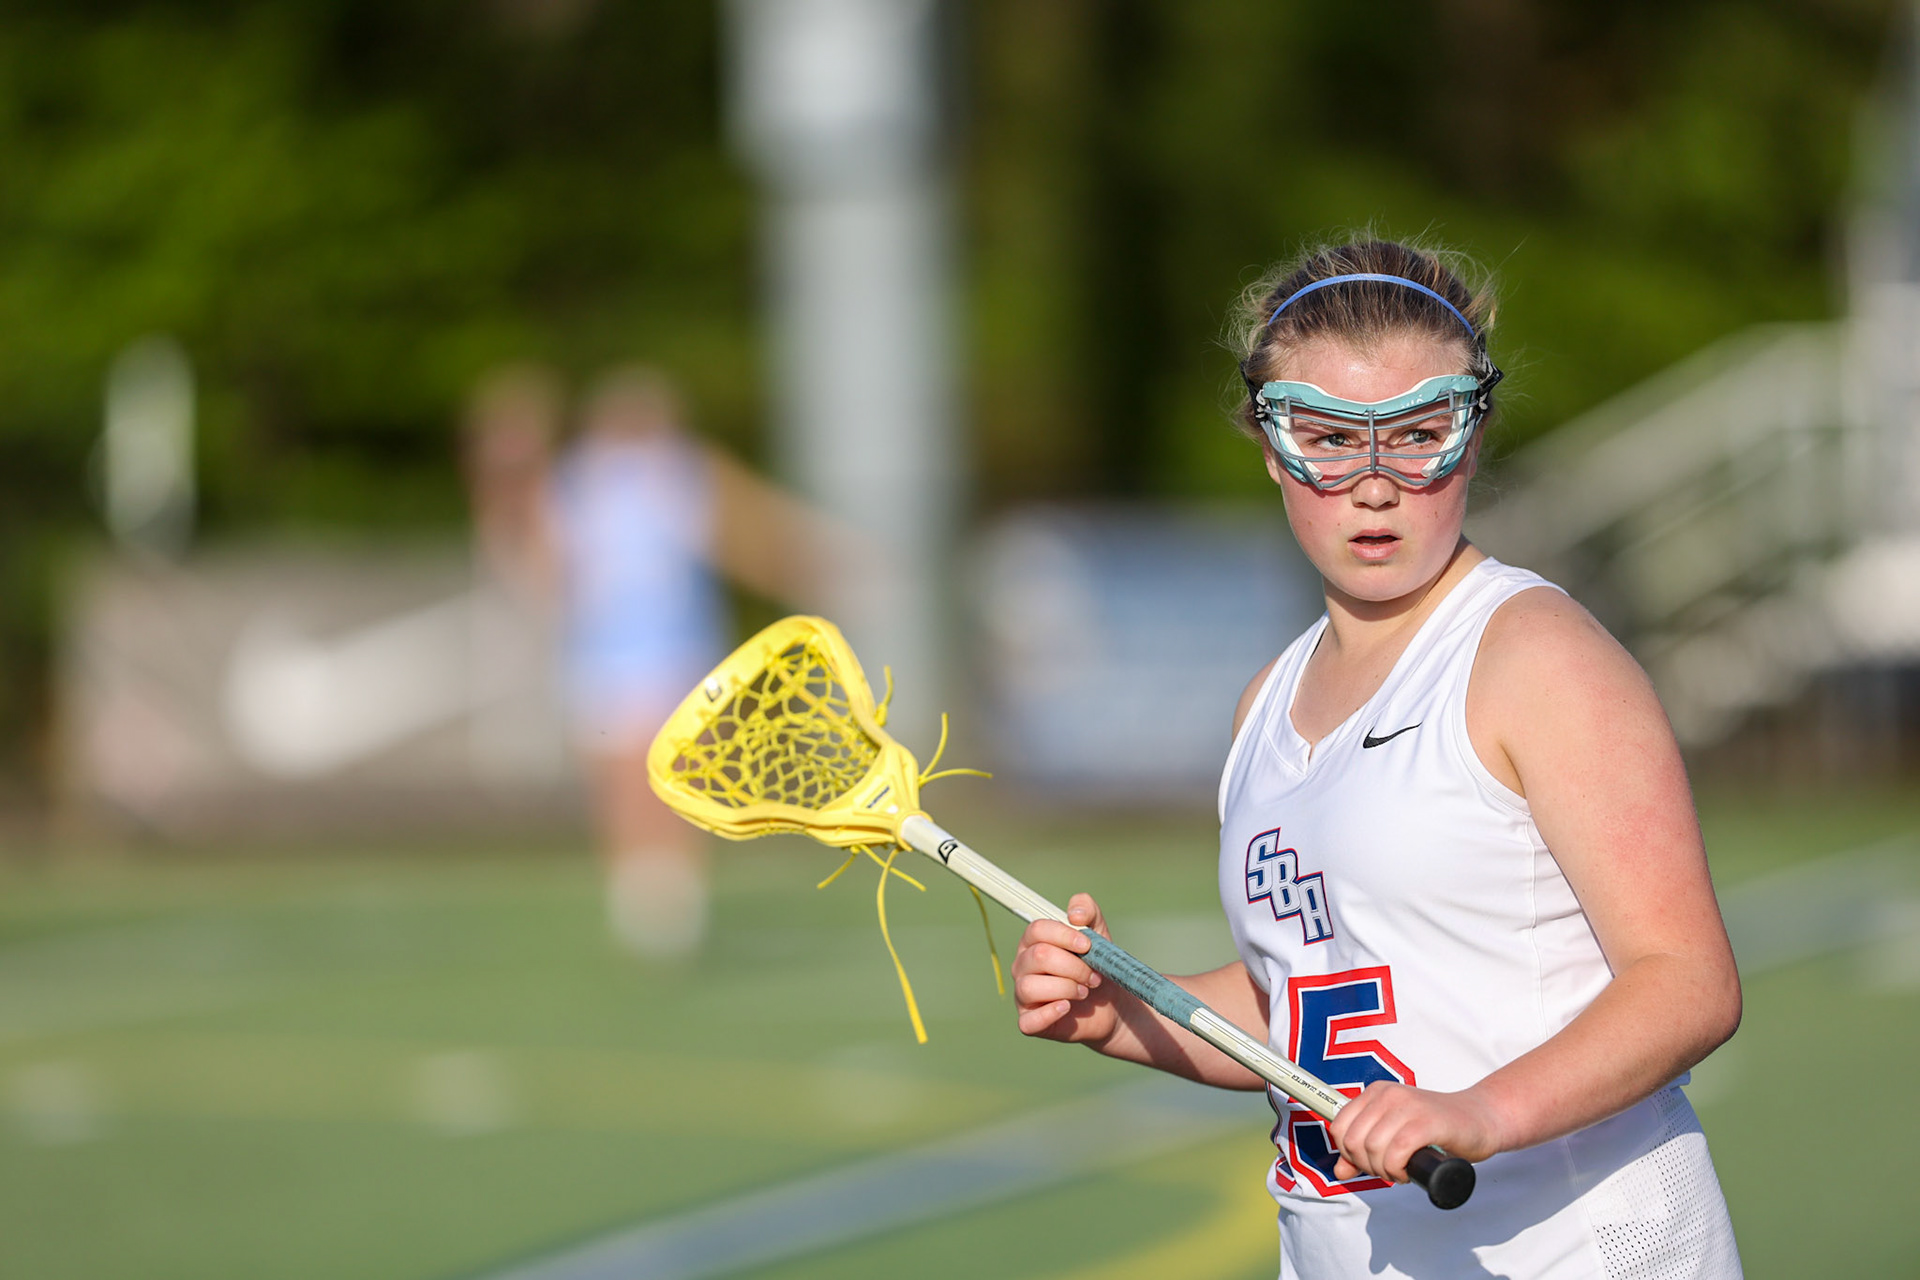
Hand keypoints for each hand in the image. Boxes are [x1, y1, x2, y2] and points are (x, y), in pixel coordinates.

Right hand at [1012, 894, 1118, 1044]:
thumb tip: (1074, 913)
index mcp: (1033, 942)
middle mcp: (1022, 966)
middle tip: (1093, 975)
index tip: (1088, 945)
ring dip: (1067, 988)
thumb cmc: (1098, 966)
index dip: (1065, 936)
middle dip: (1074, 966)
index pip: (1037, 930)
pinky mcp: (1029, 1022)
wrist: (1112, 1005)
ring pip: (1031, 986)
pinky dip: (1050, 1013)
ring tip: (1084, 992)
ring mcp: (1023, 995)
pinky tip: (1068, 1007)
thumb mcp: (1098, 934)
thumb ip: (1088, 911)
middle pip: (1039, 957)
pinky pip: (1028, 1021)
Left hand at [1326, 1082, 1503, 1182]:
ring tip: (1402, 1169)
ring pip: (1373, 1148)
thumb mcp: (1394, 1135)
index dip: (1349, 1154)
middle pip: (1353, 1141)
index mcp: (1375, 1093)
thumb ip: (1364, 1150)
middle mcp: (1388, 1094)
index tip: (1369, 1163)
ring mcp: (1408, 1106)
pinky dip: (1399, 1170)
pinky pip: (1396, 1152)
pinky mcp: (1427, 1122)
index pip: (1339, 1127)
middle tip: (1389, 1170)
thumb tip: (1340, 1170)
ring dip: (1385, 1170)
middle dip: (1367, 1166)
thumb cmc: (1438, 1129)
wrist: (1480, 1119)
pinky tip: (1410, 1170)